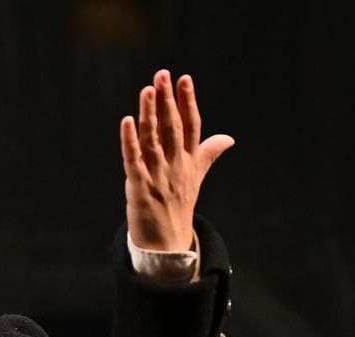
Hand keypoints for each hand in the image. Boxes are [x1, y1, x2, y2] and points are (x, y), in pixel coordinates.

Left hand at [120, 69, 233, 251]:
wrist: (167, 244)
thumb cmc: (178, 207)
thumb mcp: (196, 177)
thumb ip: (208, 153)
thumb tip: (228, 138)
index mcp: (189, 161)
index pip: (191, 125)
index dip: (187, 101)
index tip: (184, 78)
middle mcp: (176, 165)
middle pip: (172, 127)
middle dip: (168, 100)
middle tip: (162, 74)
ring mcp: (158, 176)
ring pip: (153, 139)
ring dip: (150, 114)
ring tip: (147, 90)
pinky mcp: (140, 188)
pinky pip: (133, 161)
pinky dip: (129, 141)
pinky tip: (126, 122)